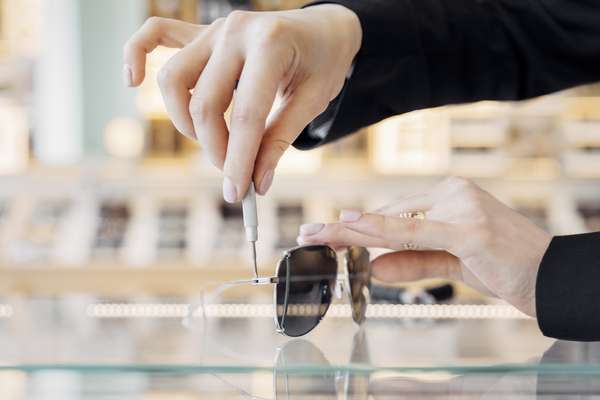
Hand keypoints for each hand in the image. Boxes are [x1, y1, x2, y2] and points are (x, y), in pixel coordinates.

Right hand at [123, 6, 361, 201]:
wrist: (324, 28)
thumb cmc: (323, 62)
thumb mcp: (312, 102)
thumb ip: (280, 140)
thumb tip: (257, 182)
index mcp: (271, 45)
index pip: (246, 115)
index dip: (239, 161)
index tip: (238, 194)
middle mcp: (235, 32)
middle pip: (204, 102)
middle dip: (216, 148)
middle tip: (233, 173)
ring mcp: (214, 28)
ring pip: (174, 79)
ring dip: (185, 121)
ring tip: (213, 141)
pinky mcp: (201, 31)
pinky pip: (156, 33)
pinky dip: (137, 54)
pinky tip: (132, 80)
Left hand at [298, 177, 552, 315]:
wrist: (552, 277)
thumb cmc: (505, 266)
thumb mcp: (451, 264)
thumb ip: (413, 262)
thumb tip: (373, 267)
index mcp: (450, 196)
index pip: (394, 213)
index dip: (359, 226)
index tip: (327, 231)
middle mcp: (453, 193)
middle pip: (388, 214)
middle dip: (346, 228)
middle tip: (308, 232)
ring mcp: (462, 207)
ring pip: (395, 222)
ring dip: (352, 232)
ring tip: (317, 236)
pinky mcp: (470, 229)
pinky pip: (416, 231)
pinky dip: (382, 231)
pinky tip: (354, 229)